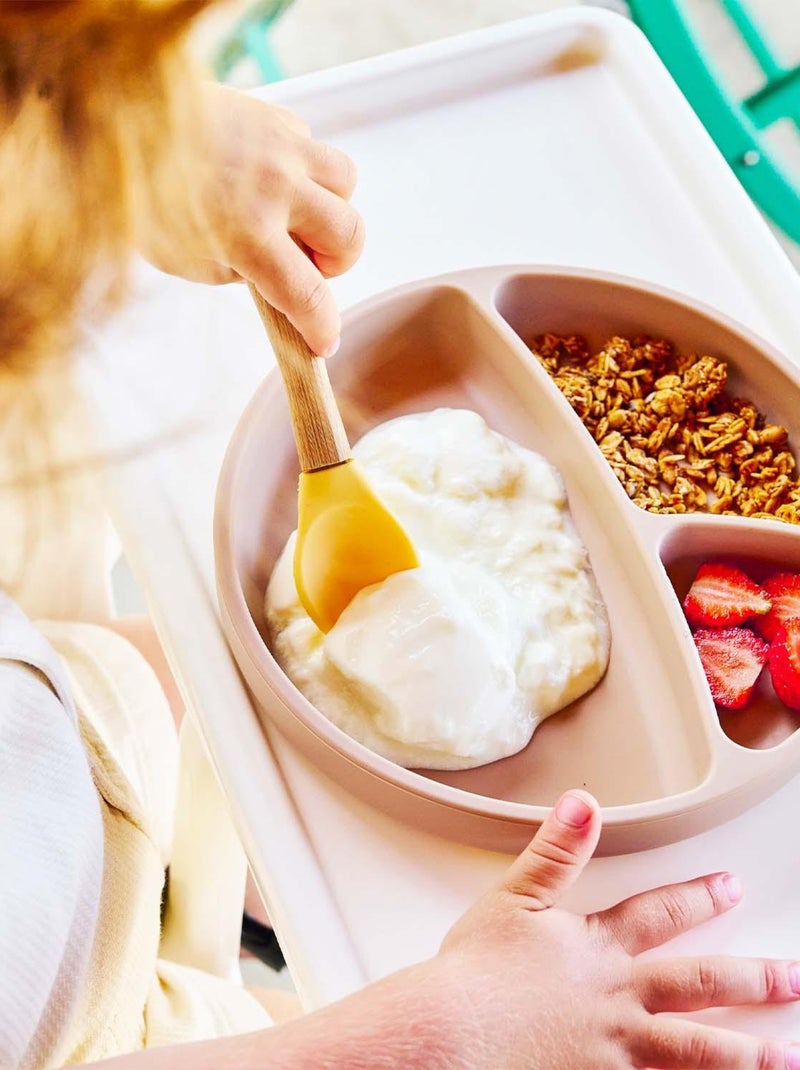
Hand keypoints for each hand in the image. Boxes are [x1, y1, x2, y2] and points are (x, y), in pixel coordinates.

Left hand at [148, 84, 363, 356]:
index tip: (324, 340)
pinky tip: (271, 178)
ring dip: (331, 208)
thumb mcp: (187, 260)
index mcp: (246, 235)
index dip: (323, 327)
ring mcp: (280, 147)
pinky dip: (304, 170)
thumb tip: (277, 273)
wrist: (117, 120)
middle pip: (349, 236)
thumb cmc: (144, 197)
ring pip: (346, 183)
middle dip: (336, 261)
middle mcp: (274, 189)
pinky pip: (314, 149)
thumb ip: (239, 272)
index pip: (308, 295)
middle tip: (308, 264)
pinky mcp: (276, 117)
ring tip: (299, 216)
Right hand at [435, 790, 799, 1067]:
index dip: (697, 897)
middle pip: (698, 984)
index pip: (659, 914)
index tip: (731, 888)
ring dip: (746, 1054)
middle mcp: (618, 1000)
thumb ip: (555, 851)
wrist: (452, 1037)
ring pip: (696, 1052)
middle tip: (796, 978)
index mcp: (597, 949)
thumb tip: (583, 803)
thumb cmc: (476, 974)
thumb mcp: (513, 899)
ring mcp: (616, 1053)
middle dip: (752, 979)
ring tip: (788, 1059)